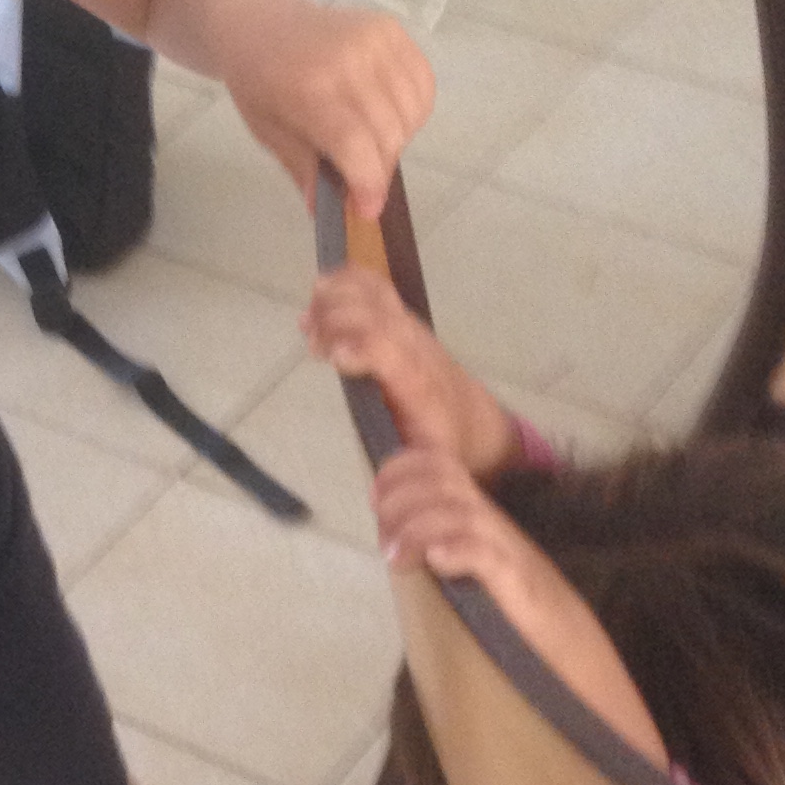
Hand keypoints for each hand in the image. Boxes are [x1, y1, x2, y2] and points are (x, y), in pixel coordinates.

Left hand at [229, 0, 432, 222]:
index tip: (368, 210)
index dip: (368, 183)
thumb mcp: (268, 132)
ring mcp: (375, 40)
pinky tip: (388, 116)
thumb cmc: (260, 81)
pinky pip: (422, 85)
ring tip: (371, 142)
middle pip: (388, 132)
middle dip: (381, 168)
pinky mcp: (392, 29)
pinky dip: (413, 111)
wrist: (262, 23)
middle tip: (363, 181)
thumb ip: (303, 169)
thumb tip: (328, 212)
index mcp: (309, 88)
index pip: (356, 144)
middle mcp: (348, 59)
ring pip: (411, 112)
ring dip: (399, 140)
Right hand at [304, 265, 516, 472]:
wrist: (475, 422)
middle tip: (311, 342)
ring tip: (309, 320)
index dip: (363, 346)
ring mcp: (410, 329)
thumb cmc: (443, 446)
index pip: (394, 353)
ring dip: (337, 297)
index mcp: (419, 387)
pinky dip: (346, 282)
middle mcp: (416, 349)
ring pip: (376, 294)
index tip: (333, 356)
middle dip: (337, 319)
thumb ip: (405, 472)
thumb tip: (384, 502)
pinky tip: (320, 291)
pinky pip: (376, 287)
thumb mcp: (428, 466)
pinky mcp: (403, 320)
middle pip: (376, 314)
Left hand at [371, 445, 671, 765]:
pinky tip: (436, 561)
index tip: (375, 501)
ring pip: (458, 512)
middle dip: (400, 497)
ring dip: (416, 529)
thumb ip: (432, 538)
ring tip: (397, 559)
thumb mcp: (462, 558)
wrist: (563, 638)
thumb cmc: (503, 601)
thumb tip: (387, 533)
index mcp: (472, 510)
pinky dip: (455, 550)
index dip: (399, 471)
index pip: (436, 463)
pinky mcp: (516, 581)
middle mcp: (487, 519)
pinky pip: (485, 554)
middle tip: (386, 539)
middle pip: (442, 477)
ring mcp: (504, 546)